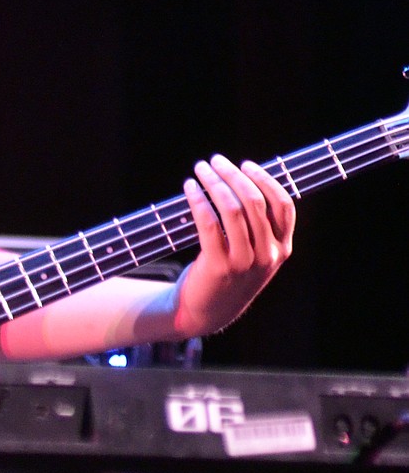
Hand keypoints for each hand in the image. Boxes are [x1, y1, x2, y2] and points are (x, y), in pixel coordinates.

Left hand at [173, 154, 295, 337]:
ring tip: (200, 169)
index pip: (283, 205)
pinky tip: (190, 188)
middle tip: (215, 160)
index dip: (265, 179)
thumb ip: (257, 225)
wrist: (206, 311)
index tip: (245, 164)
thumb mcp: (254, 253)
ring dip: (214, 182)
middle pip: (255, 202)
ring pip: (232, 209)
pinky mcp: (218, 266)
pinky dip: (198, 200)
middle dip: (233, 174)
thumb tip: (242, 178)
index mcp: (282, 248)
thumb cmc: (229, 273)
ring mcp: (245, 262)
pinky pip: (208, 223)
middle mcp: (268, 255)